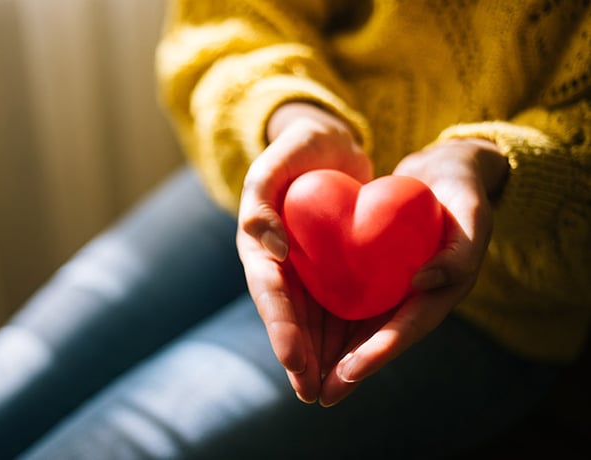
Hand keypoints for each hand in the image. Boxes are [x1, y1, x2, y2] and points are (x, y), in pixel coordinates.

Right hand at [237, 102, 371, 402]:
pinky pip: (333, 307)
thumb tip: (267, 245)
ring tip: (329, 393)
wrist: (329, 146)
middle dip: (297, 357)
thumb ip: (263, 194)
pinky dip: (340, 336)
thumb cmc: (301, 146)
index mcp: (258, 242)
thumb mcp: (280, 156)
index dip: (281, 327)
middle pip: (286, 317)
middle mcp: (277, 263)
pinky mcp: (327, 271)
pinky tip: (353, 362)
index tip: (296, 359)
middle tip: (311, 393)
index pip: (269, 291)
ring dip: (317, 358)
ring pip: (309, 321)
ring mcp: (302, 271)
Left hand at [319, 138, 509, 405]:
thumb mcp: (470, 212)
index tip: (348, 373)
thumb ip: (458, 251)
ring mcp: (394, 287)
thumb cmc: (462, 190)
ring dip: (334, 354)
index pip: (408, 327)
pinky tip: (300, 332)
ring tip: (304, 379)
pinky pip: (349, 300)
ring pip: (361, 328)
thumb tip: (423, 285)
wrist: (444, 172)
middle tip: (318, 395)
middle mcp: (415, 297)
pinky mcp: (376, 274)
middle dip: (349, 369)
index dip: (379, 352)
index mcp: (443, 291)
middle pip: (379, 339)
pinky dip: (327, 319)